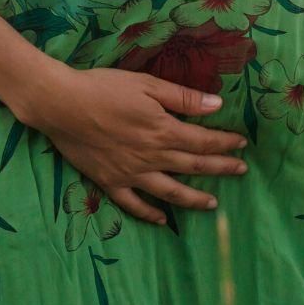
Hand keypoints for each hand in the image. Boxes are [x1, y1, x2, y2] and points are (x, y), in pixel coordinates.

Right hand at [21, 63, 248, 223]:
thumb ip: (182, 98)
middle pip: (193, 167)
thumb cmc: (103, 88)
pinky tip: (163, 220)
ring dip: (194, 199)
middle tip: (240, 172)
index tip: (242, 145)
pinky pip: (134, 205)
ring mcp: (131, 174)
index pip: (203, 141)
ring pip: (170, 192)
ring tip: (212, 205)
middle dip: (220, 169)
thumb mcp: (146, 84)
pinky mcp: (110, 183)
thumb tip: (216, 105)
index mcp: (164, 131)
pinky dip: (150, 214)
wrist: (61, 104)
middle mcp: (152, 157)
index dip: (225, 143)